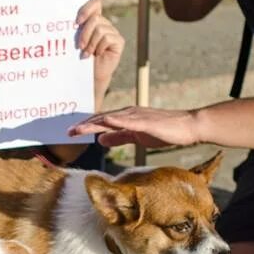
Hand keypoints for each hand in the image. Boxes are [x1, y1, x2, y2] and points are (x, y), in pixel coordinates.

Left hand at [69, 106, 200, 148]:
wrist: (187, 127)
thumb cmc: (164, 130)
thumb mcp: (136, 136)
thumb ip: (118, 136)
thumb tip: (100, 139)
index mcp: (125, 117)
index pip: (101, 122)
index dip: (85, 126)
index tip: (71, 132)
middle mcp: (128, 113)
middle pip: (101, 119)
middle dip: (83, 125)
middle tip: (67, 131)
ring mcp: (136, 116)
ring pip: (110, 119)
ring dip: (93, 123)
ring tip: (78, 129)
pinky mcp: (146, 121)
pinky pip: (128, 121)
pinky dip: (115, 121)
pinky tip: (104, 123)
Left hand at [75, 0, 123, 95]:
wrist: (88, 74)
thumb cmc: (79, 57)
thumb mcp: (76, 40)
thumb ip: (77, 28)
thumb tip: (74, 21)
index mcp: (94, 20)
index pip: (95, 4)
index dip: (87, 9)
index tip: (77, 22)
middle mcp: (104, 24)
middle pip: (95, 18)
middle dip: (84, 33)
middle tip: (79, 46)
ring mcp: (112, 32)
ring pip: (100, 29)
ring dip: (90, 43)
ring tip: (86, 54)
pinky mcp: (119, 41)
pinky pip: (107, 38)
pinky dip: (99, 47)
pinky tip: (97, 55)